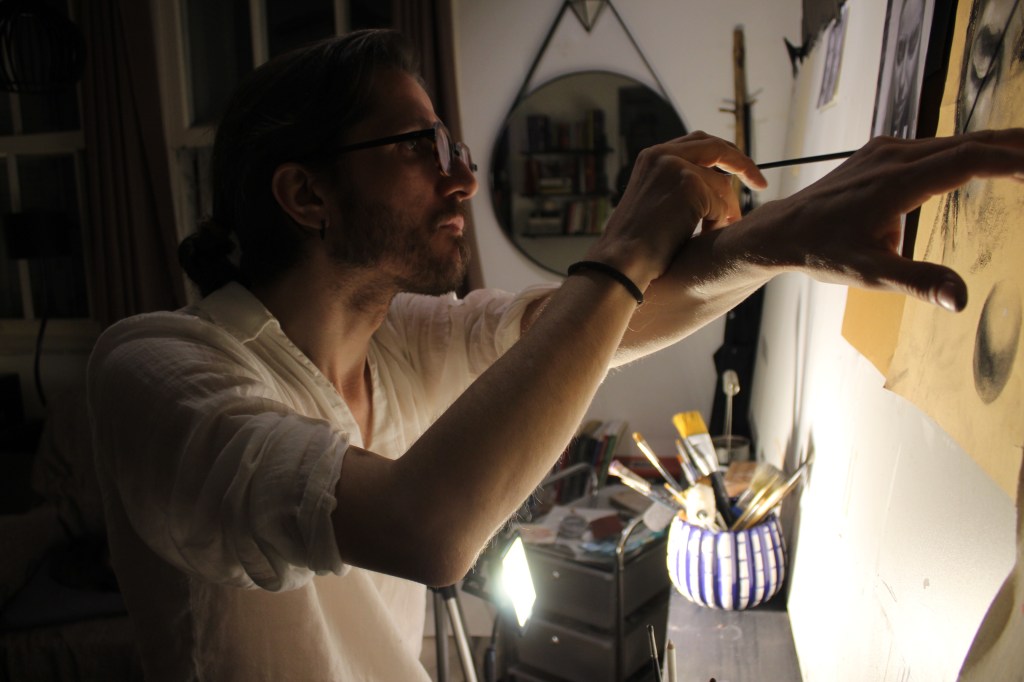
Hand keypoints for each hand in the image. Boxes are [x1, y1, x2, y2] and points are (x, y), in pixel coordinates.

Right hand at [585, 131, 766, 289]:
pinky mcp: (688, 184)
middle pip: (716, 148)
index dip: (723, 154)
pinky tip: (699, 238)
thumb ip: (680, 186)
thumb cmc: (637, 245)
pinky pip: (719, 203)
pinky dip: (716, 223)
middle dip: (742, 164)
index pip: (697, 143)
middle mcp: (661, 154)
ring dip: (723, 211)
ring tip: (712, 232)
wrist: (621, 263)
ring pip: (720, 183)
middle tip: (759, 183)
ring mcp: (674, 166)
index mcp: (651, 157)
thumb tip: (723, 187)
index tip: (741, 171)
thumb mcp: (656, 204)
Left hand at [731, 128, 1023, 310]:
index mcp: (896, 182)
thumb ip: (918, 282)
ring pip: (954, 141)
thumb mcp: (868, 274)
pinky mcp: (880, 153)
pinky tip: (989, 159)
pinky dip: (968, 150)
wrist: (781, 231)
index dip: (1012, 159)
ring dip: (996, 147)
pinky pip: (934, 145)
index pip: (969, 160)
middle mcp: (893, 157)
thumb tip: (960, 298)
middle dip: (1017, 146)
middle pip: (969, 142)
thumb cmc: (822, 253)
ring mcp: (886, 151)